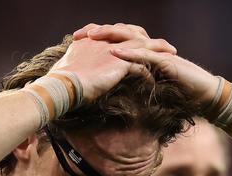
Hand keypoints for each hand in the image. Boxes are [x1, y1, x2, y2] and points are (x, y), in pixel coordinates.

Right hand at [52, 23, 176, 101]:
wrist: (63, 84)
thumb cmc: (61, 80)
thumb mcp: (68, 65)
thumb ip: (77, 61)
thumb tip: (76, 69)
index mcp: (94, 40)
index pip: (118, 34)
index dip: (131, 37)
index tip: (141, 43)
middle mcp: (106, 41)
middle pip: (134, 34)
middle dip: (150, 39)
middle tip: (164, 46)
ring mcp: (114, 51)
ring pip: (143, 48)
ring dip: (158, 52)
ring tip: (171, 58)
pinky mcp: (120, 63)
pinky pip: (141, 67)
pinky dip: (149, 73)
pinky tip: (155, 80)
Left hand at [73, 23, 219, 107]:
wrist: (202, 95)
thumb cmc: (178, 91)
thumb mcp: (149, 85)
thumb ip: (133, 81)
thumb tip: (111, 87)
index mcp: (142, 52)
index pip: (117, 41)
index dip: (97, 40)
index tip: (76, 43)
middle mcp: (148, 48)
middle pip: (120, 34)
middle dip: (98, 33)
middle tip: (77, 35)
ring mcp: (156, 52)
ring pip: (130, 39)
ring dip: (110, 37)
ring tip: (92, 36)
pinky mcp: (164, 61)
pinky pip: (143, 55)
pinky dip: (127, 54)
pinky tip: (113, 53)